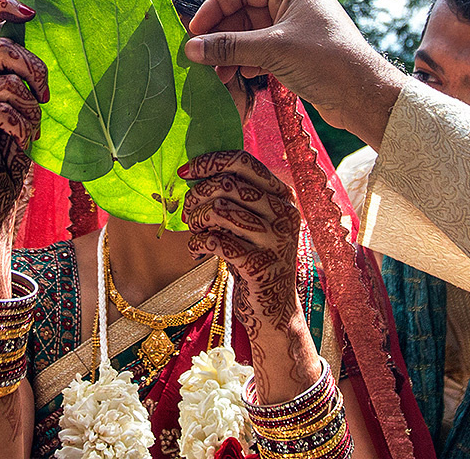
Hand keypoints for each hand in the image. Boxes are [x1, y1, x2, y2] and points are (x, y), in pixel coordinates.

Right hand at [0, 0, 47, 295]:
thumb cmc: (12, 153)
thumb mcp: (27, 109)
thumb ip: (27, 79)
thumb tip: (55, 45)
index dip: (2, 8)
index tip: (31, 14)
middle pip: (0, 49)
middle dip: (34, 70)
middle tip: (46, 97)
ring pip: (2, 85)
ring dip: (30, 111)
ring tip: (34, 131)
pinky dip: (20, 127)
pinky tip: (24, 143)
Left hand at [181, 150, 300, 332]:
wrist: (274, 307)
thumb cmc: (255, 257)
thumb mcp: (254, 222)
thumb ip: (237, 197)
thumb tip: (195, 173)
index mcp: (283, 196)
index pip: (244, 162)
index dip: (209, 162)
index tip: (185, 173)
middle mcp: (284, 213)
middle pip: (227, 184)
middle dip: (196, 196)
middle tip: (187, 213)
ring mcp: (275, 240)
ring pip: (219, 210)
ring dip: (196, 221)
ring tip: (196, 233)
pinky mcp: (260, 265)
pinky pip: (216, 241)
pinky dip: (197, 244)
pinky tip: (197, 252)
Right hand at [184, 0, 407, 148]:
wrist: (363, 96)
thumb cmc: (324, 61)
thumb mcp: (272, 49)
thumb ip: (229, 46)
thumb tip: (191, 48)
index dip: (215, 8)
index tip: (195, 31)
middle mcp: (295, 5)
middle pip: (245, 13)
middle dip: (223, 36)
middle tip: (202, 57)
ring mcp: (297, 30)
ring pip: (252, 35)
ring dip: (233, 52)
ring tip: (219, 73)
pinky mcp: (298, 54)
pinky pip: (263, 52)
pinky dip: (248, 62)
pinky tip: (241, 76)